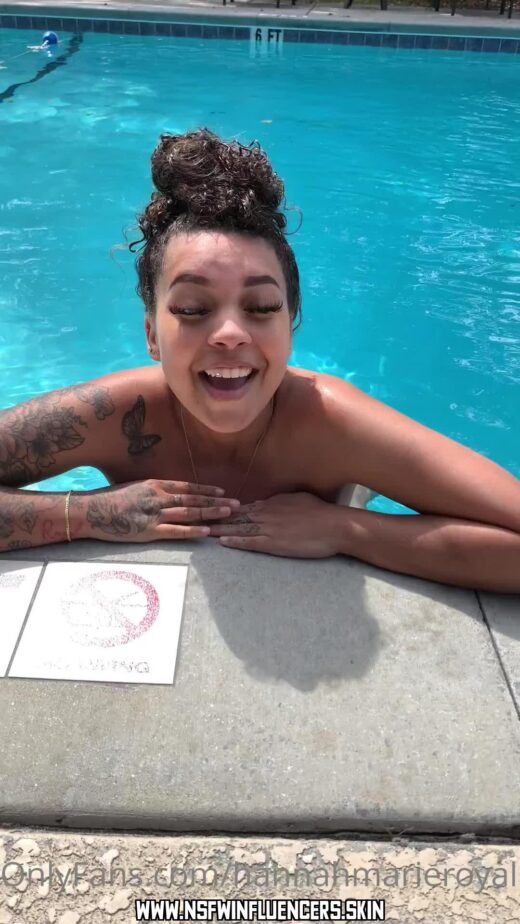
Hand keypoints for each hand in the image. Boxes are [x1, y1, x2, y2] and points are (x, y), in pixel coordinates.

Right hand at [82, 479, 240, 542]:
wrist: (91, 510)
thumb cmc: (109, 499)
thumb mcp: (133, 488)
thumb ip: (152, 490)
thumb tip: (167, 493)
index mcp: (155, 485)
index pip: (187, 487)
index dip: (206, 490)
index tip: (222, 492)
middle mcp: (158, 497)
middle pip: (193, 500)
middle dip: (216, 502)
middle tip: (237, 504)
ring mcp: (155, 514)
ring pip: (189, 513)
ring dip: (211, 514)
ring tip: (229, 515)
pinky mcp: (149, 531)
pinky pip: (176, 531)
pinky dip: (193, 531)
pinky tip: (207, 532)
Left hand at [207, 491, 342, 557]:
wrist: (335, 525)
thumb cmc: (321, 513)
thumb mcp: (298, 500)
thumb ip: (281, 502)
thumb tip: (271, 503)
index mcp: (271, 503)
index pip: (243, 506)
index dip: (225, 510)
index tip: (210, 511)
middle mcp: (266, 513)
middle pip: (234, 516)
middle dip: (215, 518)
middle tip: (197, 518)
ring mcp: (268, 528)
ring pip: (238, 528)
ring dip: (219, 529)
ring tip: (202, 530)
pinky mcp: (274, 542)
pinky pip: (249, 542)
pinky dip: (234, 541)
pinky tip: (222, 542)